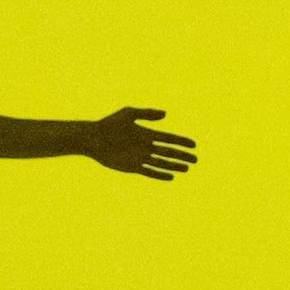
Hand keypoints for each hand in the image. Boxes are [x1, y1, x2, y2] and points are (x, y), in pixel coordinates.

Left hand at [83, 108, 199, 181]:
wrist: (94, 139)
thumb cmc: (109, 124)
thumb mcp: (128, 114)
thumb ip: (147, 113)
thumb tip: (165, 114)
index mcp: (147, 133)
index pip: (169, 138)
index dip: (182, 141)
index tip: (193, 144)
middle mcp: (146, 146)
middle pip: (169, 152)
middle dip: (182, 156)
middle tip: (195, 159)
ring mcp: (140, 157)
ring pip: (162, 163)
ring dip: (174, 166)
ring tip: (187, 168)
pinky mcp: (133, 167)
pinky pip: (150, 172)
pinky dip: (160, 175)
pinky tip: (171, 176)